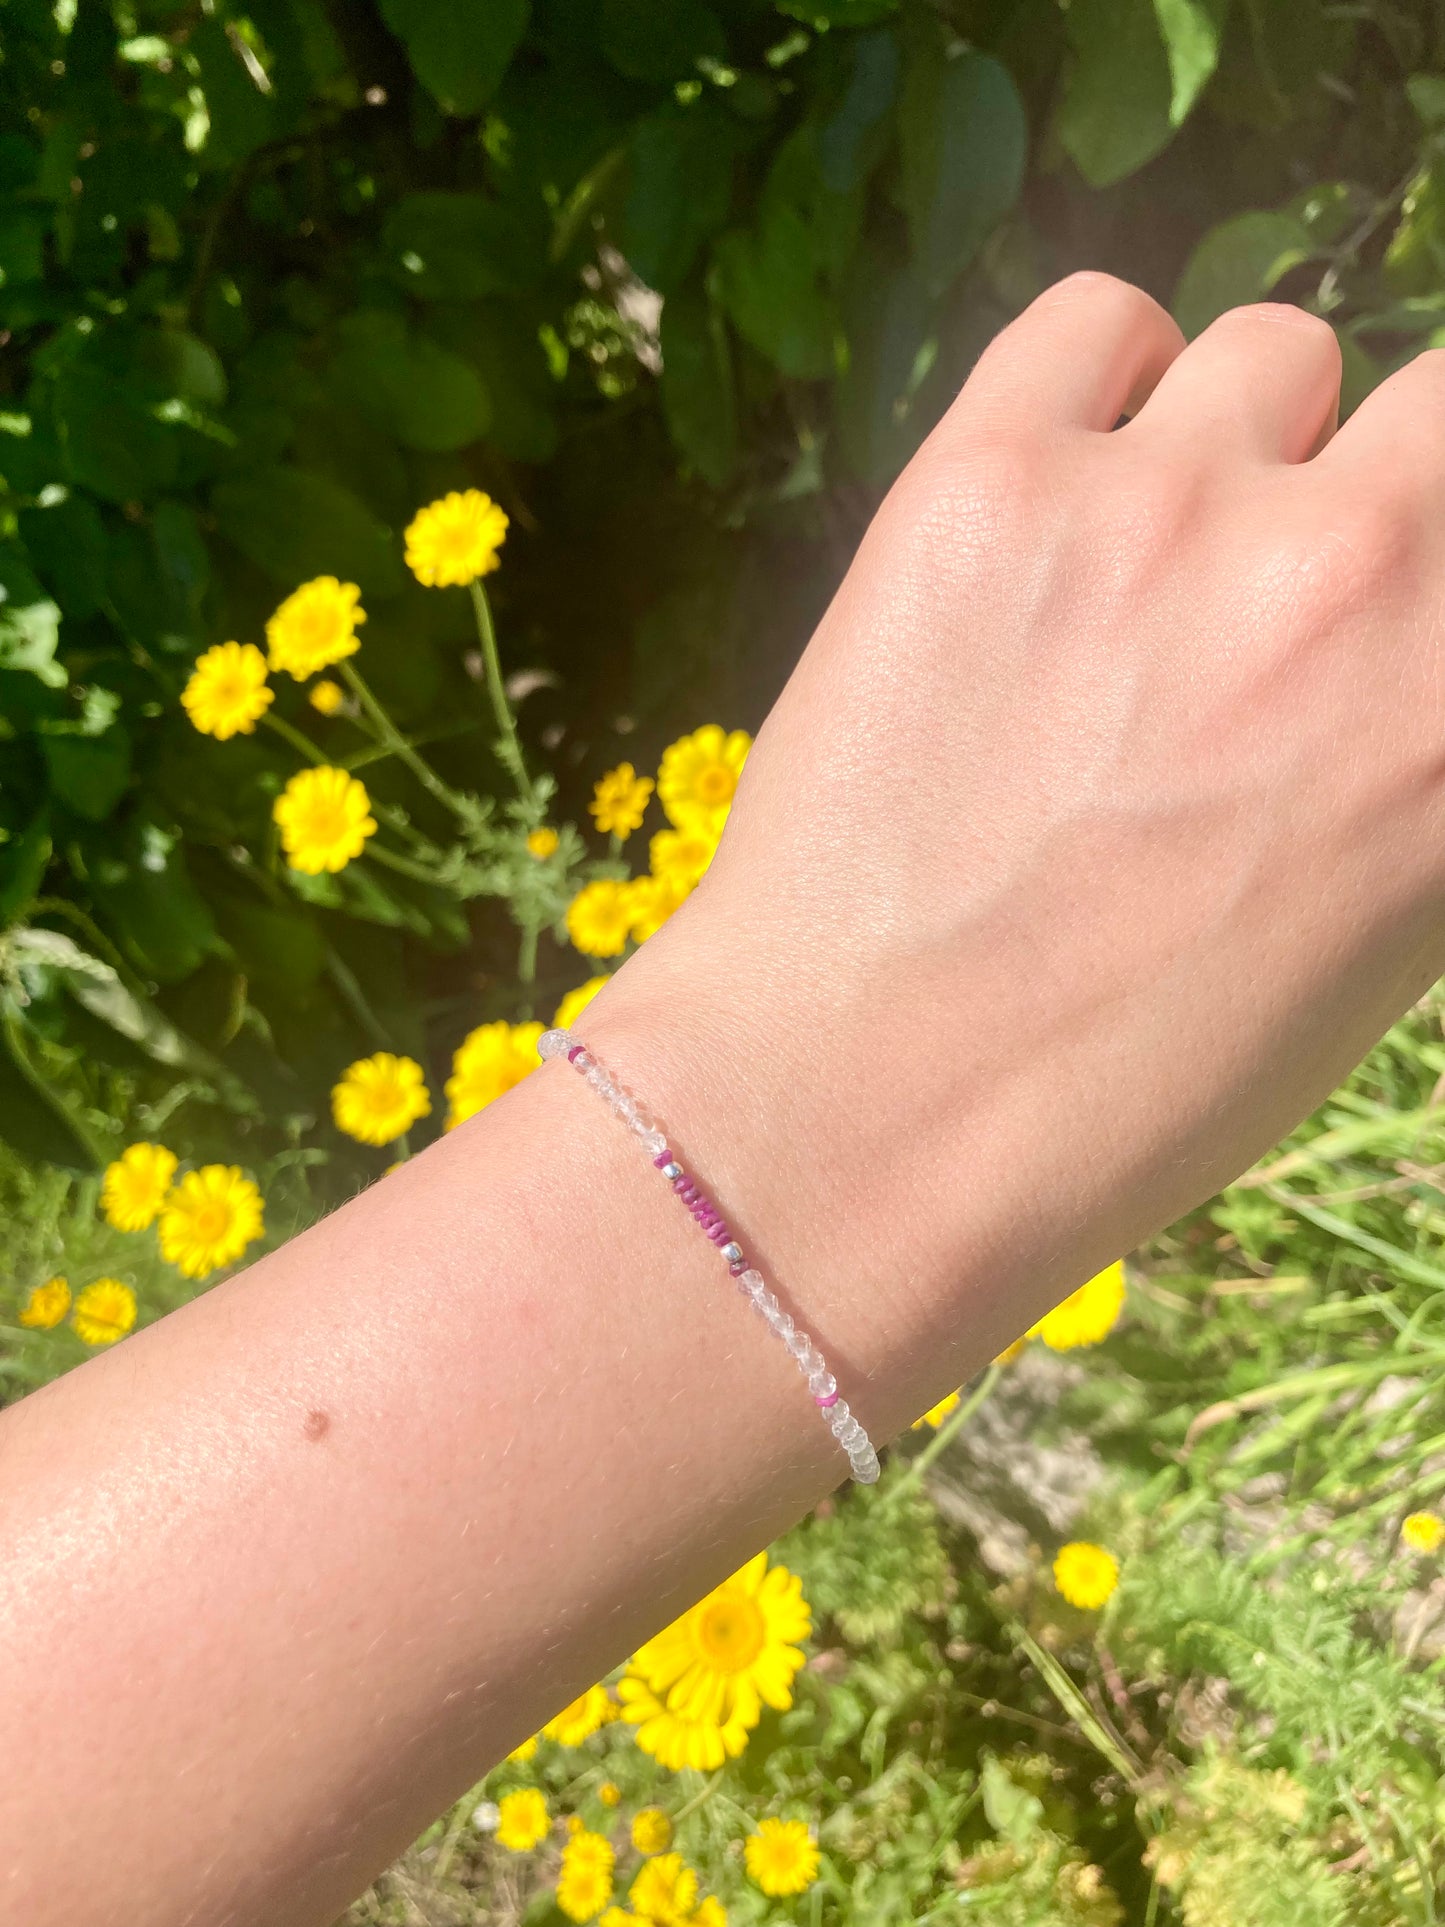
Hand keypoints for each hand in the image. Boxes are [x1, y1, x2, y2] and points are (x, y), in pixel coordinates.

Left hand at [593, 273, 1444, 1411]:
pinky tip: (1055, 499)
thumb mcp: (1366, 940)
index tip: (1381, 589)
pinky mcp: (987, 480)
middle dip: (1380, 489)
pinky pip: (1097, 322)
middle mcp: (1358, 581)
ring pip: (1272, 359)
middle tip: (1280, 599)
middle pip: (1444, 403)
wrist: (865, 1115)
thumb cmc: (1120, 1085)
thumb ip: (1413, 748)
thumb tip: (1390, 633)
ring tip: (1134, 586)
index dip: (1435, 551)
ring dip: (1231, 453)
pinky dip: (1097, 388)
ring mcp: (1168, 510)